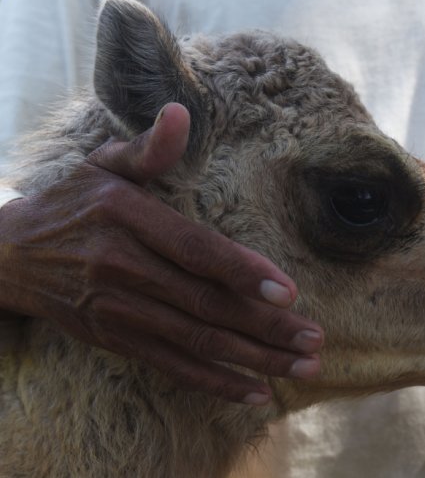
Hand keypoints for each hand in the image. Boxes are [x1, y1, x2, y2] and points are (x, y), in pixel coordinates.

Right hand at [0, 103, 323, 404]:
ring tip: (301, 370)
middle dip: (265, 326)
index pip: (194, 248)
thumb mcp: (103, 164)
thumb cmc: (73, 202)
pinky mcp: (115, 339)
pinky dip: (214, 382)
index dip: (241, 271)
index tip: (288, 292)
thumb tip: (181, 112)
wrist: (10, 255)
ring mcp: (117, 310)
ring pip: (195, 341)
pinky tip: (255, 392)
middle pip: (205, 303)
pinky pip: (170, 366)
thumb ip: (149, 148)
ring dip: (252, 359)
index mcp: (126, 217)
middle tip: (314, 341)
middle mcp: (121, 267)